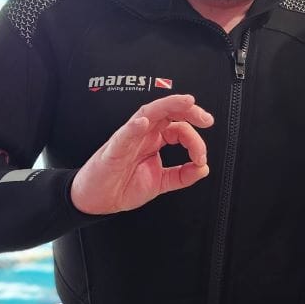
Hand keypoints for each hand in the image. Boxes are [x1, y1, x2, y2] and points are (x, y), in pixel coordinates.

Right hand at [70, 94, 212, 214]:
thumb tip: (203, 169)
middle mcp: (143, 135)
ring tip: (185, 102)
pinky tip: (143, 123)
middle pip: (167, 112)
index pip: (179, 128)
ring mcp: (128, 139)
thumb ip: (182, 176)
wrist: (98, 200)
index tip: (201, 158)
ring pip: (148, 113)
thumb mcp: (161, 183)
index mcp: (154, 140)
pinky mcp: (113, 150)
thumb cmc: (123, 185)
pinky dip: (134, 127)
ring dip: (168, 105)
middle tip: (206, 118)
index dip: (195, 140)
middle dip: (188, 110)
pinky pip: (123, 135)